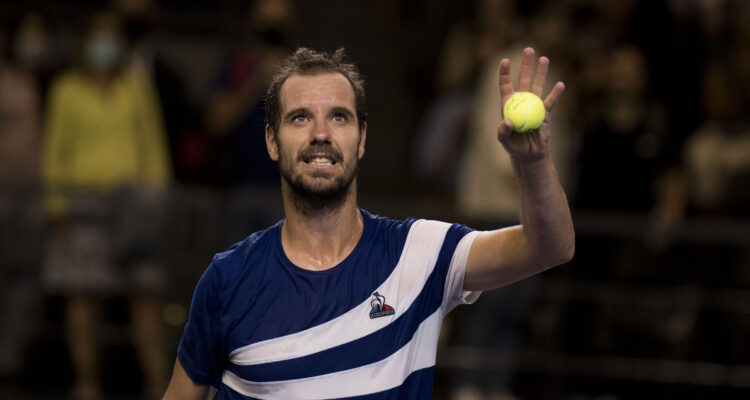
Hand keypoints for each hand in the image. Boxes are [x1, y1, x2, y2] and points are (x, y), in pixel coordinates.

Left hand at [498, 47, 564, 162]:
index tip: (506, 60)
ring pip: (538, 86)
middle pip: (524, 80)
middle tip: (529, 49)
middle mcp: (521, 101)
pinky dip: (555, 94)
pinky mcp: (545, 113)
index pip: (505, 85)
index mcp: (508, 104)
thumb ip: (503, 131)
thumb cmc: (514, 147)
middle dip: (526, 65)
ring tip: (544, 58)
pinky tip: (560, 84)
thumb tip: (507, 120)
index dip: (505, 73)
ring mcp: (534, 105)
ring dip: (541, 73)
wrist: (530, 154)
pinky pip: (550, 102)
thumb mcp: (505, 141)